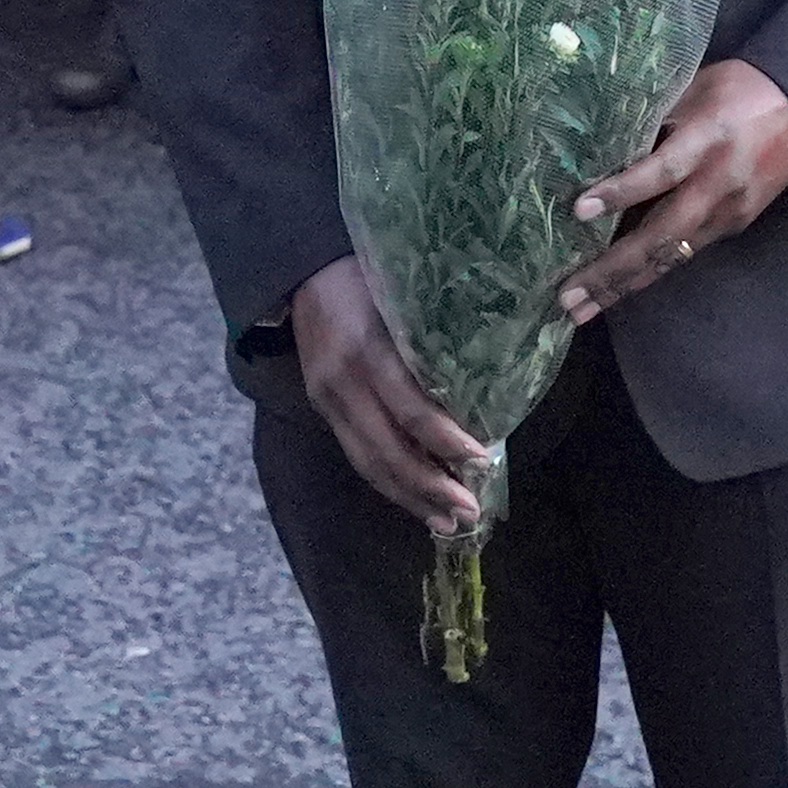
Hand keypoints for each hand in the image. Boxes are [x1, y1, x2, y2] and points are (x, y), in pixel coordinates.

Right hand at [292, 253, 490, 536]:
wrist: (303, 266)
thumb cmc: (369, 273)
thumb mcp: (405, 296)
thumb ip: (435, 341)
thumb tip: (484, 393)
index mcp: (366, 351)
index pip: (410, 410)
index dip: (447, 441)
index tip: (483, 461)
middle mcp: (341, 382)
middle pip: (385, 451)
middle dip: (429, 488)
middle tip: (468, 512)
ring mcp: (326, 398)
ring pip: (367, 463)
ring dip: (408, 497)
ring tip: (445, 522)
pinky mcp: (321, 406)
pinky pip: (357, 454)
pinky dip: (388, 481)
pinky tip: (415, 498)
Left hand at [555, 57, 787, 324]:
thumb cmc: (738, 89)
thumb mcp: (694, 90)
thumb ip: (654, 122)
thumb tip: (596, 147)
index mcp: (707, 140)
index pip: (661, 172)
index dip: (621, 191)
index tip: (579, 210)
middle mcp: (718, 184)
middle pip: (662, 235)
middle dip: (612, 269)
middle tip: (568, 296)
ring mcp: (729, 213)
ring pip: (671, 257)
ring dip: (624, 285)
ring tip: (581, 309)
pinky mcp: (733, 227)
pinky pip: (684, 253)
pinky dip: (648, 271)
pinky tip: (615, 288)